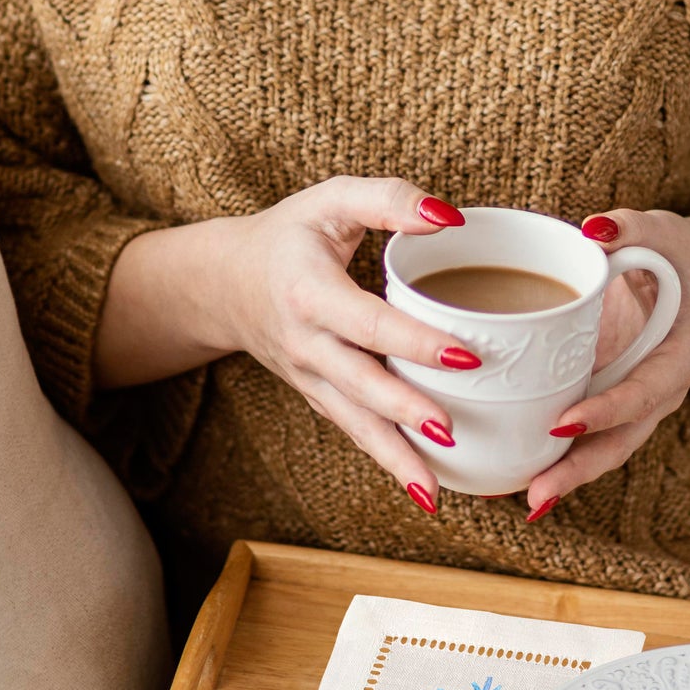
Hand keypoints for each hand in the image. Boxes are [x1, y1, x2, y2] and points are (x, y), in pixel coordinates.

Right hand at [216, 176, 479, 513]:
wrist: (225, 282)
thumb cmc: (290, 235)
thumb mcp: (331, 199)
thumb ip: (388, 199)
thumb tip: (450, 217)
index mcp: (309, 291)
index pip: (366, 321)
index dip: (413, 340)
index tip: (464, 355)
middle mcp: (305, 343)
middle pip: (357, 383)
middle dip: (403, 410)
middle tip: (450, 429)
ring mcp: (308, 376)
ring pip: (353, 422)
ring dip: (393, 457)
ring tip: (434, 490)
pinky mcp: (316, 395)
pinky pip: (352, 429)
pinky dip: (384, 458)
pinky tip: (422, 485)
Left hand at [523, 209, 689, 517]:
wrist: (688, 271)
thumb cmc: (671, 250)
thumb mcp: (658, 230)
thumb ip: (629, 227)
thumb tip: (594, 228)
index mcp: (681, 353)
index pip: (645, 390)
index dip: (608, 410)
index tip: (564, 422)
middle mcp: (662, 388)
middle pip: (623, 439)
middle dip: (581, 469)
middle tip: (537, 495)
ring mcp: (638, 401)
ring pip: (606, 448)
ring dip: (567, 476)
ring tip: (524, 501)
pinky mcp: (613, 400)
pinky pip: (589, 436)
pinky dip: (558, 456)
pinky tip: (517, 476)